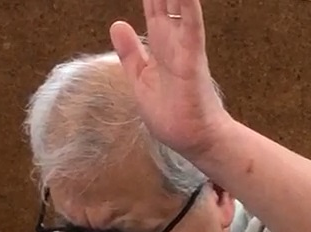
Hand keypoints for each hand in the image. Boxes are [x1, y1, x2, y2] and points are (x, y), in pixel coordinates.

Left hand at [109, 0, 230, 159]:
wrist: (193, 140)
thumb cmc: (172, 113)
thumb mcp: (140, 78)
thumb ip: (131, 51)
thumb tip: (117, 24)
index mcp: (161, 44)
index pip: (152, 6)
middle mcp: (173, 40)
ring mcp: (184, 48)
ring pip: (178, 6)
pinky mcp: (192, 60)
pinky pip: (191, 28)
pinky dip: (188, 8)